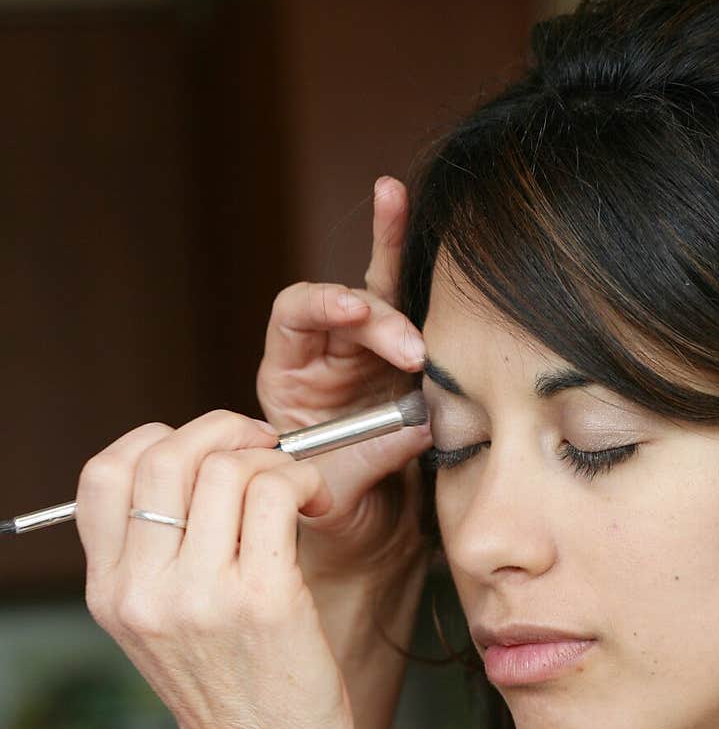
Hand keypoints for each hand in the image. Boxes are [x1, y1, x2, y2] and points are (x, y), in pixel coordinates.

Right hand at [75, 410, 354, 728]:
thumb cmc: (234, 692)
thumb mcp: (164, 626)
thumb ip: (158, 554)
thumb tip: (200, 462)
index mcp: (112, 593)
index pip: (103, 476)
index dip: (156, 440)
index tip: (204, 450)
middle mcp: (144, 592)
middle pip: (165, 456)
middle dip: (224, 429)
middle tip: (263, 446)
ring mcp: (200, 596)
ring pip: (226, 467)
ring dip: (274, 459)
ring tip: (296, 487)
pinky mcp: (262, 598)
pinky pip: (276, 492)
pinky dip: (304, 479)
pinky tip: (315, 502)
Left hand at [256, 176, 433, 580]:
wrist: (364, 534)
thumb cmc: (336, 514)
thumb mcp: (341, 496)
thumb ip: (372, 459)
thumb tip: (421, 424)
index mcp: (287, 378)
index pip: (293, 320)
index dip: (323, 308)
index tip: (357, 316)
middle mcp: (322, 354)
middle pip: (342, 305)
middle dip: (380, 321)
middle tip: (414, 354)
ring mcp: (364, 351)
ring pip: (378, 291)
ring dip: (393, 262)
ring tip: (396, 205)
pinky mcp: (404, 356)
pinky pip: (408, 298)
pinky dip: (406, 252)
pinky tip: (392, 194)